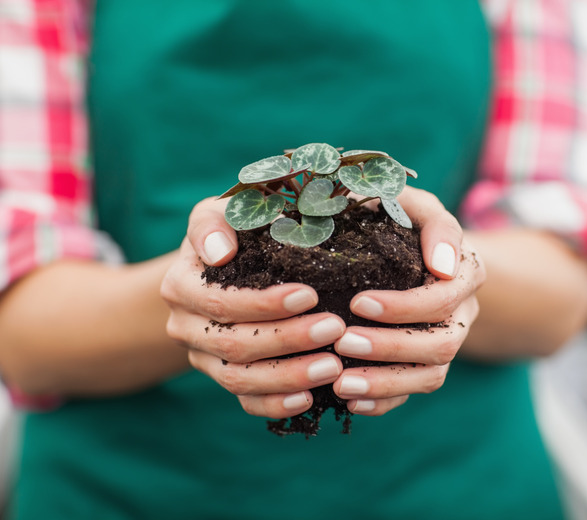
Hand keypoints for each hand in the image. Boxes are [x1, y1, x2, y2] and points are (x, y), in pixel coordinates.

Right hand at [161, 197, 345, 418]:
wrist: (224, 266)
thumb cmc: (233, 232)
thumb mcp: (219, 213)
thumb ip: (214, 222)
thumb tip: (220, 251)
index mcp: (181, 286)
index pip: (221, 301)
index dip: (264, 303)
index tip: (310, 294)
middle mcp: (185, 326)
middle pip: (234, 344)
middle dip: (288, 339)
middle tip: (335, 328)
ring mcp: (204, 358)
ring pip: (240, 379)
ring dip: (289, 376)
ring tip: (333, 366)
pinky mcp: (226, 378)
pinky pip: (246, 402)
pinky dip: (275, 404)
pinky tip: (310, 398)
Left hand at [332, 187, 485, 415]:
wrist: (405, 248)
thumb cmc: (401, 218)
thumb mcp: (413, 203)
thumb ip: (423, 216)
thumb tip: (434, 258)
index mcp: (466, 271)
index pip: (445, 297)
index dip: (405, 306)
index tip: (359, 302)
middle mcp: (464, 312)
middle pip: (443, 343)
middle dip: (392, 347)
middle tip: (342, 342)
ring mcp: (446, 342)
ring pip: (432, 375)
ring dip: (387, 382)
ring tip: (341, 383)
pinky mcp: (425, 365)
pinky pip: (414, 393)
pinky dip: (384, 401)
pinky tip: (350, 400)